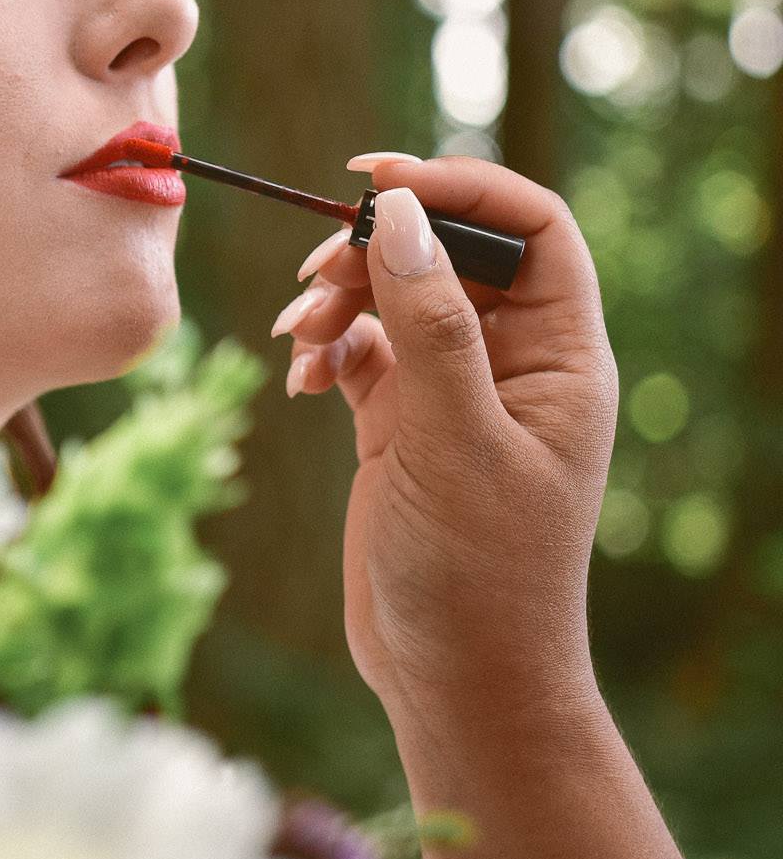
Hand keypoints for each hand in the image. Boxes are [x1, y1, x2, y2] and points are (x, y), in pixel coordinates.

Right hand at [271, 154, 618, 719]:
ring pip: (392, 296)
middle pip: (446, 250)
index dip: (461, 185)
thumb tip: (399, 213)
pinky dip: (322, 349)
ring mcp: (452, 391)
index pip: (529, 227)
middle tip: (315, 271)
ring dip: (336, 299)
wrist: (455, 681)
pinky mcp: (400, 423)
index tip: (375, 177)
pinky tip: (300, 382)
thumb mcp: (454, 440)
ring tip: (296, 338)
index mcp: (562, 356)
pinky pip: (357, 349)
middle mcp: (512, 362)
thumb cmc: (480, 573)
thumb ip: (430, 324)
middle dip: (374, 246)